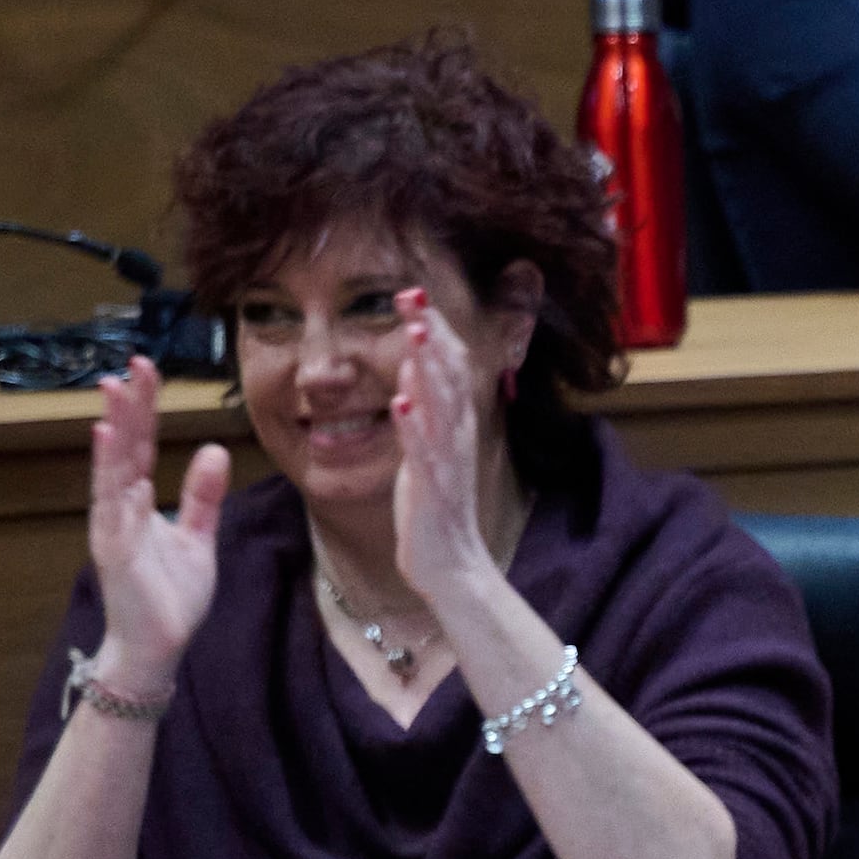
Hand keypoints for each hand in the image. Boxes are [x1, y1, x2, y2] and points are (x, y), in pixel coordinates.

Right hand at [79, 359, 224, 689]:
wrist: (156, 649)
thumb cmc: (170, 597)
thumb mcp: (197, 539)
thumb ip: (202, 497)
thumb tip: (213, 450)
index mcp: (138, 502)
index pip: (142, 446)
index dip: (145, 409)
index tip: (147, 371)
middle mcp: (120, 508)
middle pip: (125, 448)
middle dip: (129, 407)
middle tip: (133, 365)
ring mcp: (114, 528)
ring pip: (113, 470)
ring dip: (114, 430)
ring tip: (115, 391)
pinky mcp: (114, 551)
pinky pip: (112, 507)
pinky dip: (109, 473)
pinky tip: (106, 442)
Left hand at [380, 289, 499, 603]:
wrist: (453, 567)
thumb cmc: (436, 508)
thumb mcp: (434, 449)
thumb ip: (428, 408)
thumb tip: (416, 368)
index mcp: (457, 424)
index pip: (450, 364)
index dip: (434, 327)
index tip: (412, 292)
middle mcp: (457, 436)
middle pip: (449, 374)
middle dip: (430, 332)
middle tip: (410, 293)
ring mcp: (446, 462)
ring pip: (441, 407)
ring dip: (428, 369)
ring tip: (413, 333)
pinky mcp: (430, 490)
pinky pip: (423, 454)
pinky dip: (413, 428)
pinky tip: (401, 403)